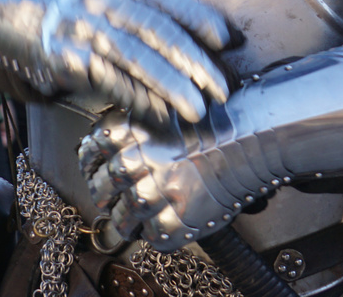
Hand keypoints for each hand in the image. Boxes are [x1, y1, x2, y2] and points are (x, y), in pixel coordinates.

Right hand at [37, 0, 230, 126]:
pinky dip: (137, 99)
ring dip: (170, 86)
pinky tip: (159, 114)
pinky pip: (110, 80)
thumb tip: (195, 11)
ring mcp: (83, 26)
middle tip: (223, 87)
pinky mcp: (67, 56)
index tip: (229, 41)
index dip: (201, 20)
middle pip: (157, 30)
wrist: (13, 5)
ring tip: (197, 108)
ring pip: (135, 57)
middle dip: (194, 61)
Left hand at [79, 107, 244, 249]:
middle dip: (104, 194)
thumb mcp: (163, 106)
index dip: (91, 162)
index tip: (96, 168)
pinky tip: (164, 222)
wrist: (251, 137)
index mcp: (131, 128)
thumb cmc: (213, 119)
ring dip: (125, 220)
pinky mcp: (175, 221)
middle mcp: (137, 159)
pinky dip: (155, 233)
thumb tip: (105, 142)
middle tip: (109, 197)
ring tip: (134, 218)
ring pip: (123, 217)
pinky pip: (152, 236)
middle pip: (103, 186)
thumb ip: (135, 124)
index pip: (91, 149)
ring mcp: (154, 192)